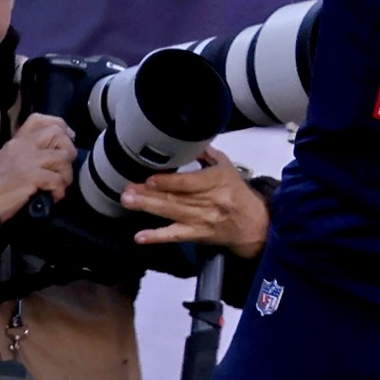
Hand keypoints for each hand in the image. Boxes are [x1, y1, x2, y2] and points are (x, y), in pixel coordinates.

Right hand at [0, 114, 75, 221]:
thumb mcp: (7, 161)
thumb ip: (26, 153)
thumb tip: (52, 152)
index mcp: (16, 142)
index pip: (38, 119)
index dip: (59, 125)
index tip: (68, 137)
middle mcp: (23, 147)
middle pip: (57, 133)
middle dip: (68, 149)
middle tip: (65, 165)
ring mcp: (27, 161)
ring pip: (62, 157)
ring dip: (66, 174)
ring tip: (60, 186)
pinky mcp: (31, 177)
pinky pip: (57, 180)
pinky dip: (60, 190)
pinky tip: (54, 197)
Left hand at [123, 146, 270, 257]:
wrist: (252, 223)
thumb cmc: (237, 191)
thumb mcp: (227, 167)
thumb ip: (207, 155)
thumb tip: (186, 142)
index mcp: (217, 181)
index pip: (189, 182)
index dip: (168, 182)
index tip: (149, 178)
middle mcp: (209, 201)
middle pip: (175, 197)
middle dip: (149, 193)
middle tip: (127, 189)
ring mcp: (201, 220)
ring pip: (171, 213)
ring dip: (148, 207)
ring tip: (128, 201)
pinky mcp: (196, 235)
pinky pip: (175, 236)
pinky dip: (157, 236)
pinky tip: (140, 237)